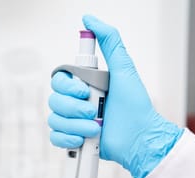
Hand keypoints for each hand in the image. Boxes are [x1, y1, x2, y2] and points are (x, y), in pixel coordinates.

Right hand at [48, 15, 182, 177]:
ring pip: (54, 119)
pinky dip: (67, 139)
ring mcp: (73, 121)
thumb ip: (110, 42)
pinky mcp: (73, 139)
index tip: (84, 90)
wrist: (140, 139)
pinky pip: (55, 137)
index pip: (59, 80)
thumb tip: (91, 20)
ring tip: (95, 129)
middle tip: (93, 111)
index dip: (67, 87)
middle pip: (54, 100)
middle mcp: (76, 102)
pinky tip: (82, 140)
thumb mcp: (123, 69)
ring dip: (75, 125)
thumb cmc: (136, 107)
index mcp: (85, 85)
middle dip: (73, 108)